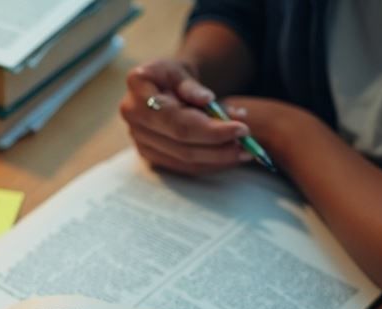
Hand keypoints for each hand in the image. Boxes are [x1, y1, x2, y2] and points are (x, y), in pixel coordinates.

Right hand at [120, 59, 252, 175]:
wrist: (160, 85)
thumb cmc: (172, 74)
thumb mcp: (181, 68)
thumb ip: (191, 84)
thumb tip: (207, 100)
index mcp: (138, 90)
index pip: (178, 122)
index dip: (211, 129)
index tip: (242, 128)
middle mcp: (132, 118)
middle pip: (182, 145)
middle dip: (219, 147)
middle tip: (249, 145)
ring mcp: (139, 140)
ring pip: (183, 160)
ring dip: (217, 159)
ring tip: (244, 152)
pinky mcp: (149, 153)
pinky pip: (181, 166)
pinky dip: (207, 164)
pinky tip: (228, 157)